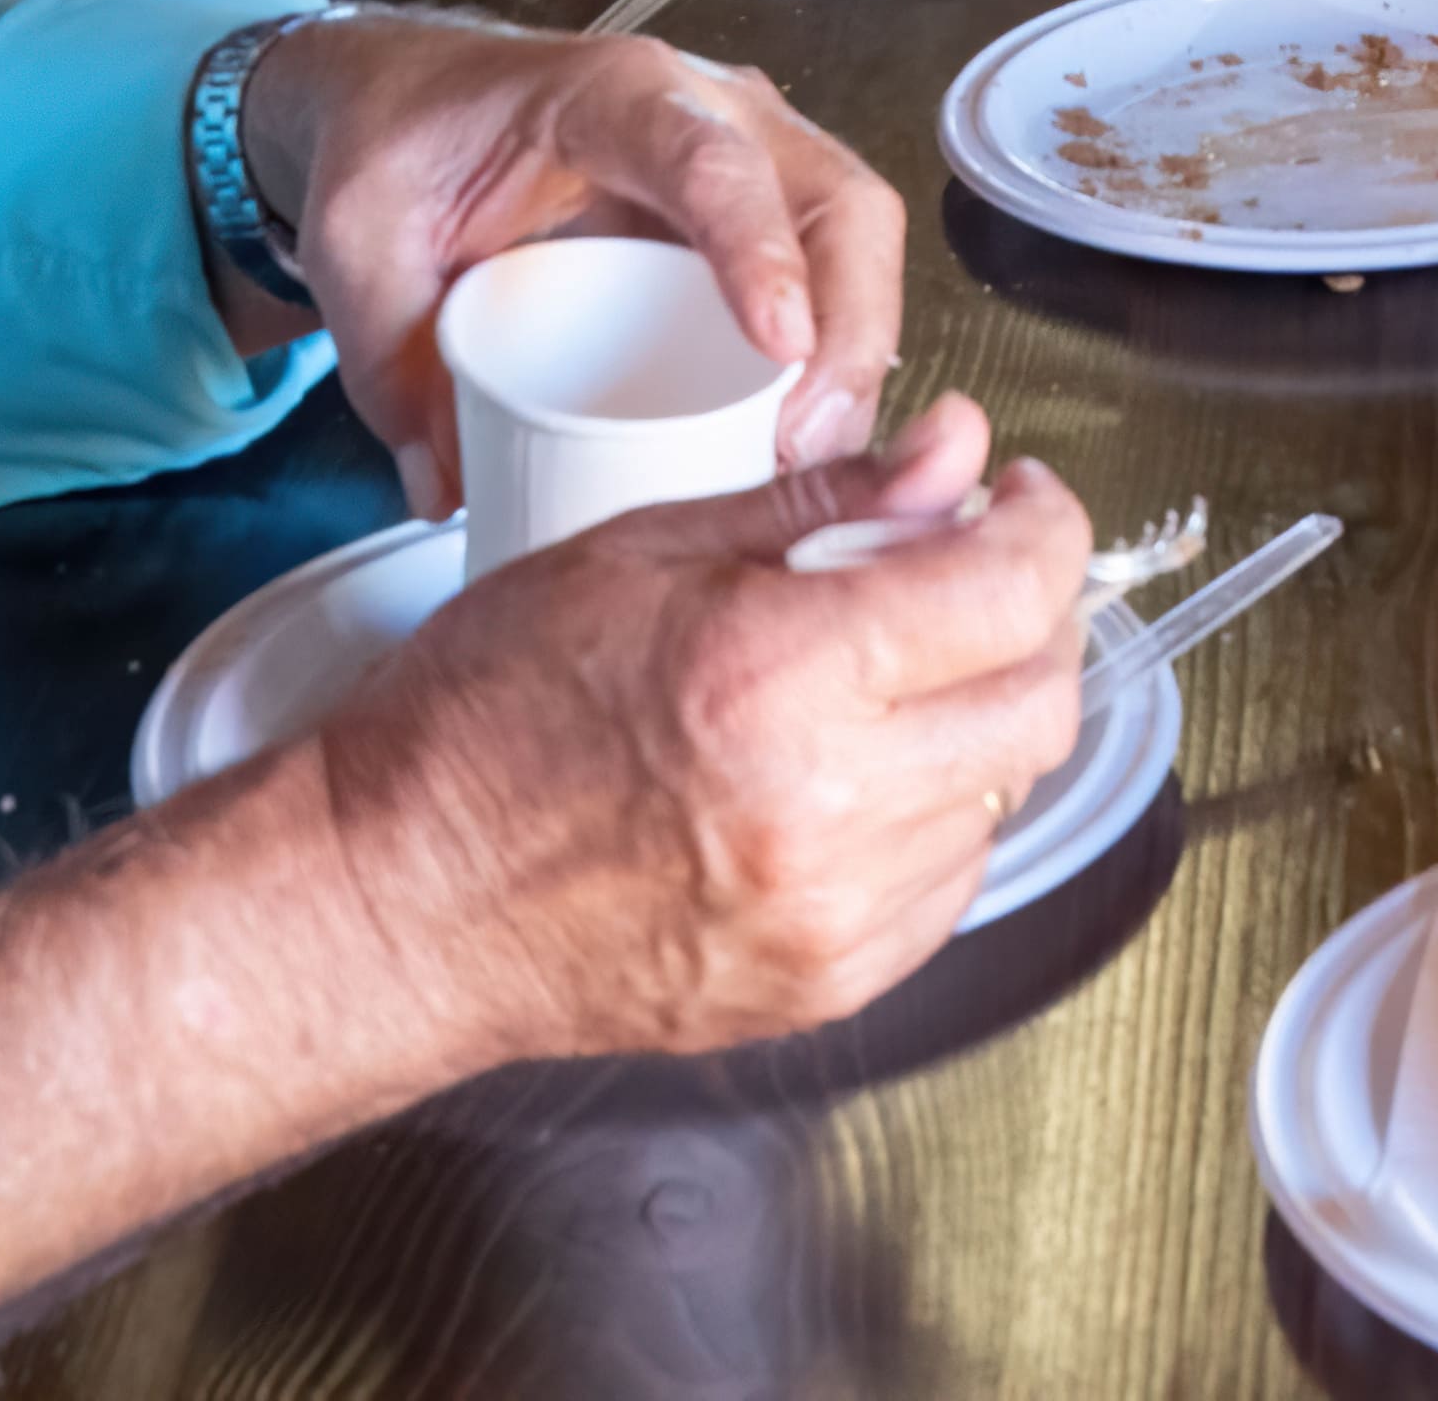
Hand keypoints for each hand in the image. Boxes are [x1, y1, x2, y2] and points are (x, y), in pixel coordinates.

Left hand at [243, 12, 914, 473]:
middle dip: (849, 332)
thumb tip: (447, 488)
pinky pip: (840, 282)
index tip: (780, 347)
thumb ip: (387, 361)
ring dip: (858, 362)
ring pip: (860, 246)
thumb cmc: (400, 150)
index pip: (710, 160)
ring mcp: (755, 160)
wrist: (408, 105)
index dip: (758, 249)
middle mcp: (714, 110)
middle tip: (802, 452)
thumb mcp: (359, 243)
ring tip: (807, 472)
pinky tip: (807, 451)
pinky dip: (842, 367)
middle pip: (838, 204)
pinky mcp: (763, 221)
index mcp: (613, 94)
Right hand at [301, 410, 1091, 1069]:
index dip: (1042, 524)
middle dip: (1032, 617)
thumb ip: (822, 501)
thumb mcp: (640, 552)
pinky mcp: (826, 987)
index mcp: (778, 676)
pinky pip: (949, 885)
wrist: (395, 904)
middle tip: (974, 574)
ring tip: (885, 680)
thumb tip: (952, 449)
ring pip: (1003, 794)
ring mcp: (832, 915)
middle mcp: (826, 809)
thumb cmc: (479, 721)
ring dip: (976, 718)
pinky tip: (852, 774)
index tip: (1020, 499)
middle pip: (1041, 701)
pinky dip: (932, 814)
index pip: (1009, 590)